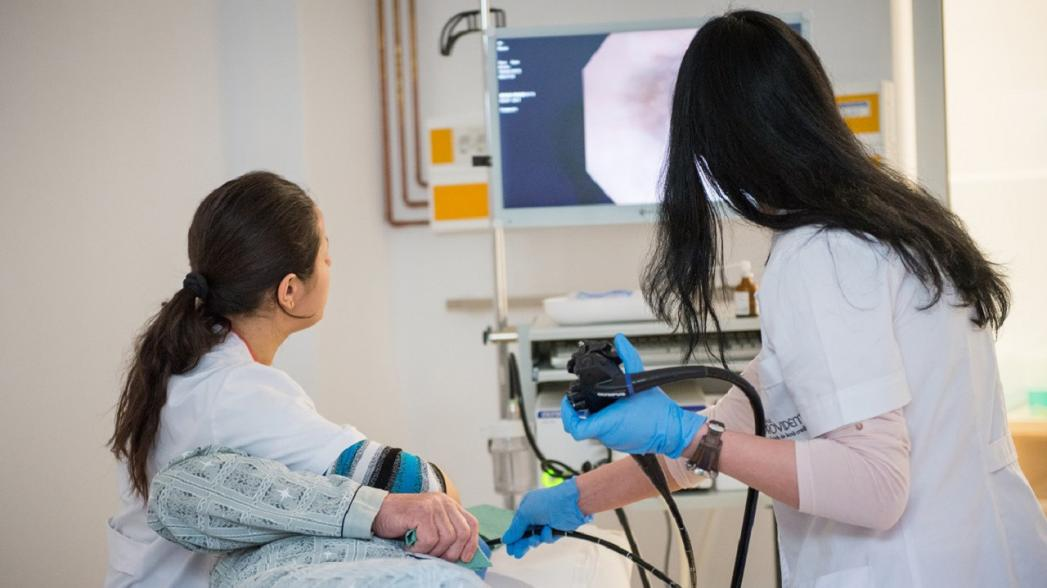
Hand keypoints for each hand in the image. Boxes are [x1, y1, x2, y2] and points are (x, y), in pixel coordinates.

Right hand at [372, 492, 479, 562]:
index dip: (472, 543)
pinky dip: (419, 548)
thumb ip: (445, 533)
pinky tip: (410, 544)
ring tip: (418, 548)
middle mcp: (443, 502)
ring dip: (432, 550)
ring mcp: (433, 505)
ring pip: (446, 538)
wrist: (376, 513)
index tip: (465, 558)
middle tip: (434, 556)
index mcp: (448, 504)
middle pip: (462, 534)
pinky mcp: (422, 511)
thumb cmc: (401, 523)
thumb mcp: (428, 526)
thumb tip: (461, 556)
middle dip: (450, 552)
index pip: (471, 523)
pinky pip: (430, 539)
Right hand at [501, 477, 590, 558]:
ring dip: (534, 540)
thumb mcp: (526, 513)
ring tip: (535, 540)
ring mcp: (546, 522)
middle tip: (517, 553)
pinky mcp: (555, 529)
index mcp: (526, 507)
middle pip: (525, 534)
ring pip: (535, 538)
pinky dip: (547, 536)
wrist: (571, 503)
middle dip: (521, 543)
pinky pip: (547, 538)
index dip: (513, 537)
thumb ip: (515, 528)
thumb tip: (506, 539)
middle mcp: (535, 515)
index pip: (516, 525)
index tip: (509, 548)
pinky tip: (549, 530)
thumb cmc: (548, 502)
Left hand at [561, 333, 705, 456]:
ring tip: (598, 402)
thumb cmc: (658, 412)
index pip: (576, 428)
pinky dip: (606, 422)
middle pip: (584, 424)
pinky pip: (607, 433)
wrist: (674, 431)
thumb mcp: (640, 380)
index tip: (567, 402)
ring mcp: (614, 441)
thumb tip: (621, 341)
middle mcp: (608, 435)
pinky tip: (613, 411)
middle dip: (581, 411)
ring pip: (595, 429)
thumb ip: (629, 358)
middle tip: (582, 397)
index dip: (567, 415)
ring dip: (594, 416)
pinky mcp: (621, 444)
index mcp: (608, 422)